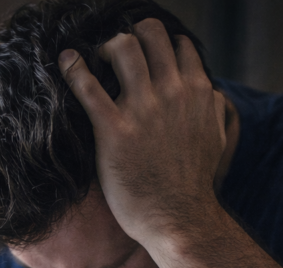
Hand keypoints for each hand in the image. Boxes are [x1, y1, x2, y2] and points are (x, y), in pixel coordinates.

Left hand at [58, 19, 226, 243]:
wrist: (179, 219)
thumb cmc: (194, 183)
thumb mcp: (217, 138)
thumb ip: (213, 108)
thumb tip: (208, 92)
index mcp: (197, 92)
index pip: (178, 44)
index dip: (158, 43)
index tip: (143, 54)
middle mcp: (172, 93)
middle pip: (150, 34)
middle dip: (131, 36)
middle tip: (115, 54)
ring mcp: (142, 110)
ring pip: (123, 48)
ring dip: (105, 47)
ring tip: (94, 60)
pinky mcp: (114, 131)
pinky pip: (89, 87)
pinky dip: (73, 68)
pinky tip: (65, 61)